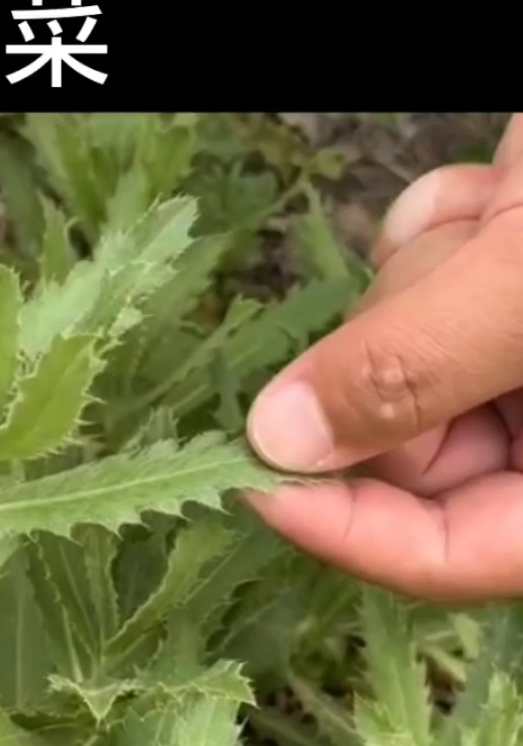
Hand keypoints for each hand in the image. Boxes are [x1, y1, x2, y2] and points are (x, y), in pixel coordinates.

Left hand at [245, 116, 522, 601]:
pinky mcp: (517, 285)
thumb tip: (283, 441)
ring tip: (507, 211)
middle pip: (415, 449)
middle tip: (456, 266)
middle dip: (406, 354)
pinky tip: (503, 188)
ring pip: (409, 352)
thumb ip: (414, 368)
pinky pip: (434, 277)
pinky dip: (449, 224)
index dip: (344, 524)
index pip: (449, 557)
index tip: (250, 470)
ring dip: (432, 271)